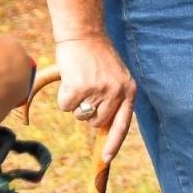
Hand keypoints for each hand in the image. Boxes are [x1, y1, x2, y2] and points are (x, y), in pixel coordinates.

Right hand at [55, 34, 136, 161]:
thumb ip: (113, 99)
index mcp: (129, 90)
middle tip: (86, 88)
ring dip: (75, 103)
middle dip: (87, 112)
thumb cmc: (96, 56)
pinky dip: (63, 96)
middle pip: (95, 122)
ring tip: (80, 80)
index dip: (114, 143)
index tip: (107, 158)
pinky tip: (70, 78)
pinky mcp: (79, 88)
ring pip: (80, 116)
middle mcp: (117, 92)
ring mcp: (99, 91)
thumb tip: (101, 127)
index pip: (123, 124)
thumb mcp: (115, 77)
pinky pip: (65, 107)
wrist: (83, 34)